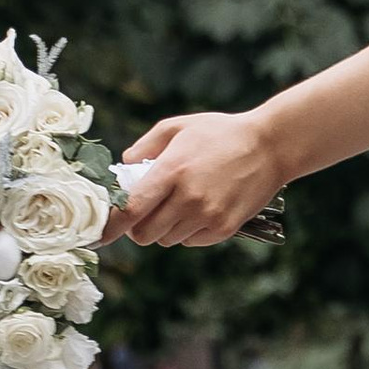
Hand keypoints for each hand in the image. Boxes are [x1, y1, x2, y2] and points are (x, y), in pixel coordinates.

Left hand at [117, 108, 286, 247]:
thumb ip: (145, 147)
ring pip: (167, 240)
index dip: (111, 225)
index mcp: (172, 171)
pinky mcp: (224, 228)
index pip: (131, 209)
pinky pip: (191, 241)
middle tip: (146, 211)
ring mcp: (208, 215)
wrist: (270, 146)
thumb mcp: (178, 127)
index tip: (99, 233)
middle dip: (138, 227)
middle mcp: (188, 198)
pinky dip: (187, 232)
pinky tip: (199, 210)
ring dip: (164, 228)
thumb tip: (125, 167)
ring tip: (178, 205)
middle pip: (144, 234)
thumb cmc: (220, 133)